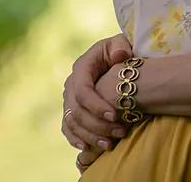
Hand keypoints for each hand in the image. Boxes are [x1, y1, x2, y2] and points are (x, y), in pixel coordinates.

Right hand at [61, 34, 132, 159]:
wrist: (115, 58)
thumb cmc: (121, 50)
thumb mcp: (122, 43)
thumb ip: (121, 46)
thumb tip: (119, 56)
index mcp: (82, 67)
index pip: (83, 90)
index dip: (96, 105)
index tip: (114, 115)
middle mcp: (71, 84)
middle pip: (77, 110)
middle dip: (98, 124)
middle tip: (120, 132)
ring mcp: (69, 99)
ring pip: (72, 122)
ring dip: (90, 135)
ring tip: (110, 144)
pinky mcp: (71, 110)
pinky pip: (68, 128)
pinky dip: (75, 139)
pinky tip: (88, 148)